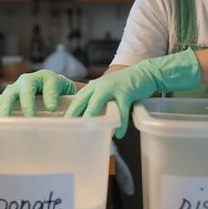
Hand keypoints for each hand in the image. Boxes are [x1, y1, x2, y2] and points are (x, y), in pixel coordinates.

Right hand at [0, 70, 77, 116]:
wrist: (51, 86)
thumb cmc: (60, 90)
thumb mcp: (65, 90)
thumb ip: (61, 98)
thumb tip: (51, 110)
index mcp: (45, 77)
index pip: (48, 86)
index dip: (50, 97)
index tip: (52, 109)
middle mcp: (27, 81)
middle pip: (24, 91)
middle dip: (25, 105)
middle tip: (29, 118)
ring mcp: (15, 89)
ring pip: (7, 97)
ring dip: (5, 110)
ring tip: (5, 123)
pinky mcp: (6, 97)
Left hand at [64, 49, 201, 137]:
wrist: (144, 73)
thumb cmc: (125, 86)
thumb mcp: (107, 91)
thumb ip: (98, 102)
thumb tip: (88, 121)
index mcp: (93, 86)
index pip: (77, 100)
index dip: (69, 112)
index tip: (63, 125)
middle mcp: (99, 86)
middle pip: (82, 102)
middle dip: (74, 117)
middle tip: (69, 131)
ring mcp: (112, 88)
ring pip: (97, 106)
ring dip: (93, 120)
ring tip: (90, 133)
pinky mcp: (125, 93)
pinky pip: (121, 111)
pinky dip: (120, 124)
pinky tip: (118, 135)